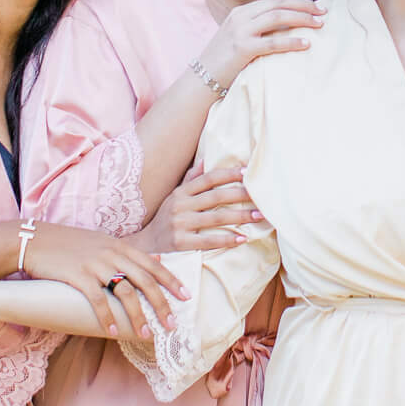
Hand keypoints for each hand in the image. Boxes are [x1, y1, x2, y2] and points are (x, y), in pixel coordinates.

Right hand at [23, 224, 187, 336]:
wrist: (35, 240)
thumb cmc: (69, 244)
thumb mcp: (102, 242)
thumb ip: (128, 253)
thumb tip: (157, 261)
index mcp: (119, 246)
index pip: (152, 264)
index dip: (171, 281)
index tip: (186, 297)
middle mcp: (111, 253)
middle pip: (145, 280)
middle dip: (161, 303)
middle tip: (172, 324)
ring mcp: (95, 264)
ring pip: (125, 291)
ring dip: (137, 315)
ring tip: (145, 334)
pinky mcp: (77, 276)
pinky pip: (98, 300)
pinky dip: (107, 317)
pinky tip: (112, 332)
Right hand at [139, 163, 262, 251]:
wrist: (143, 245)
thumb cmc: (164, 219)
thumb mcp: (173, 197)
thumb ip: (190, 180)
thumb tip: (204, 161)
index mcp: (181, 192)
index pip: (208, 179)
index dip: (228, 174)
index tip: (247, 172)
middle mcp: (180, 205)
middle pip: (215, 196)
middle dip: (240, 195)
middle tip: (261, 196)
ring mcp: (180, 224)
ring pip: (215, 217)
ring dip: (240, 216)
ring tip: (258, 215)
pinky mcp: (180, 243)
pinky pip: (208, 240)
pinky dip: (227, 239)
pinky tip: (243, 238)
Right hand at [196, 0, 324, 84]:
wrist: (201, 80)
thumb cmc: (224, 63)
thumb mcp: (239, 38)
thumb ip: (258, 30)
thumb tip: (287, 29)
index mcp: (241, 12)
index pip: (275, 1)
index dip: (298, 3)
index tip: (316, 8)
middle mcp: (241, 16)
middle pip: (279, 4)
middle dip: (304, 7)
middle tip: (323, 13)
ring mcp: (240, 31)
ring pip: (278, 17)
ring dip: (302, 20)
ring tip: (319, 26)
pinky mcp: (242, 48)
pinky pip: (273, 42)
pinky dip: (292, 42)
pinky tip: (306, 44)